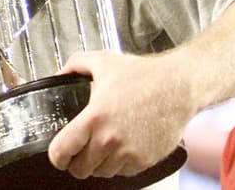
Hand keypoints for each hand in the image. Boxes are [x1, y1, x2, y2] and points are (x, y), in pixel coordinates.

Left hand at [48, 51, 194, 179]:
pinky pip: (123, 173)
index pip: (62, 151)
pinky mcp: (146, 160)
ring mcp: (129, 153)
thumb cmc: (143, 75)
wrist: (178, 87)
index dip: (56, 156)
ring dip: (97, 164)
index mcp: (94, 118)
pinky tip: (118, 148)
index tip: (58, 155)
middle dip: (76, 162)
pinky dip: (118, 165)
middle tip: (78, 152)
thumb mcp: (102, 61)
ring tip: (100, 148)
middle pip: (80, 169)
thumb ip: (74, 64)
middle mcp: (110, 140)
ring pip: (101, 173)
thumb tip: (59, 74)